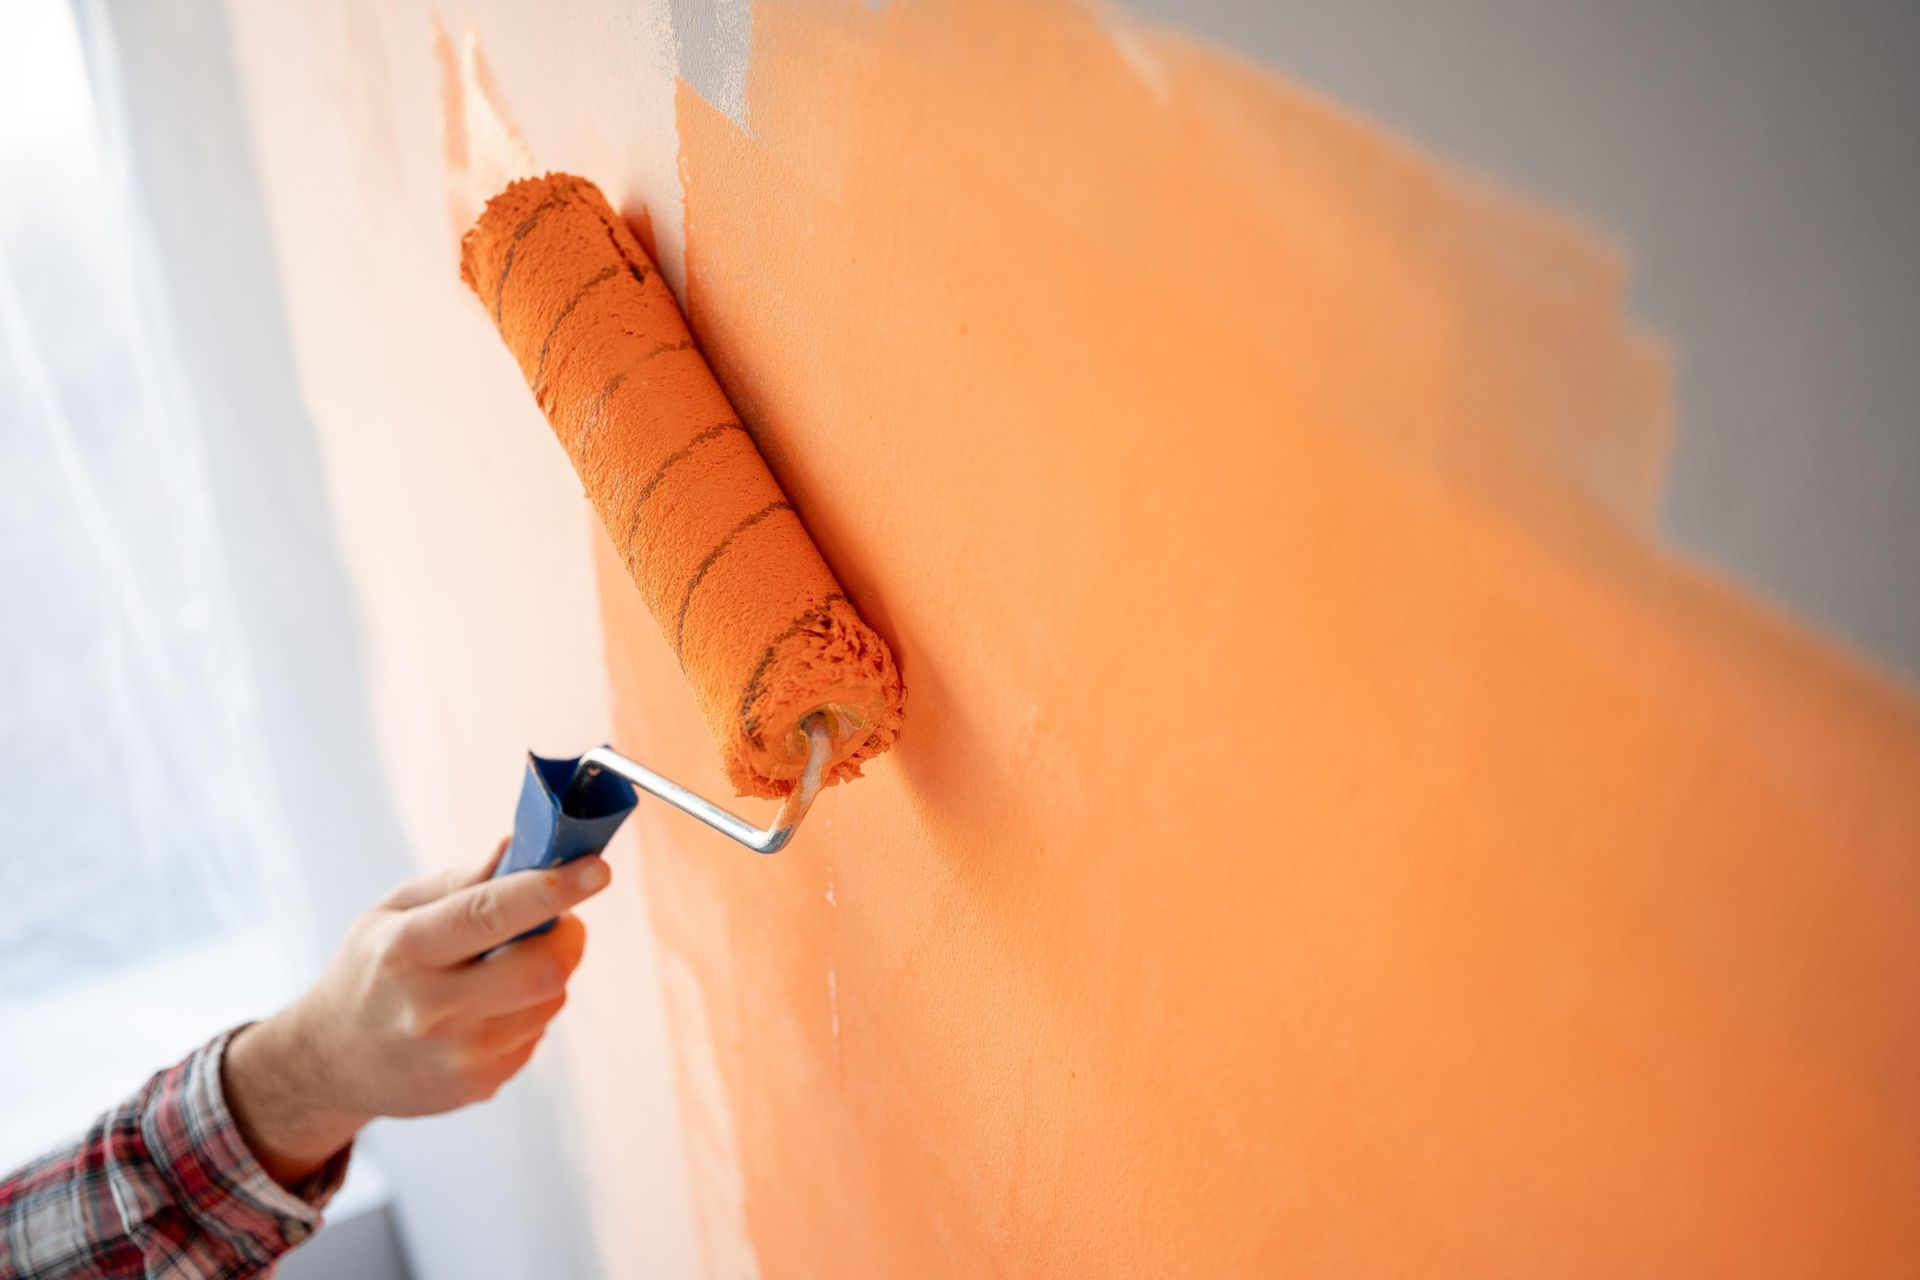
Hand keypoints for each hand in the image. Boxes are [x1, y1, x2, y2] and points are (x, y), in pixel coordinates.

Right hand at [223, 842, 610, 1186]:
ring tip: (507, 966)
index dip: (553, 889)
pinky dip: (531, 1009)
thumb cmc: (370, 970)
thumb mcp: (394, 911)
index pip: (491, 913)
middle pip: (544, 967)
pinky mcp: (479, 1085)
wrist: (331, 1063)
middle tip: (556, 919)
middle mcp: (432, 1008)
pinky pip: (538, 1033)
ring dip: (549, 971)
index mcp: (407, 950)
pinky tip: (491, 1007)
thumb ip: (462, 881)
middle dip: (567, 934)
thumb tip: (522, 848)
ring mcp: (458, 1056)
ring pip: (551, 999)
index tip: (597, 869)